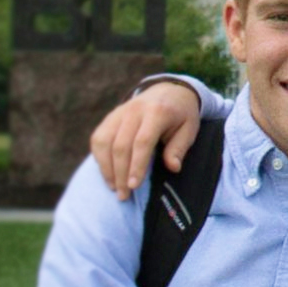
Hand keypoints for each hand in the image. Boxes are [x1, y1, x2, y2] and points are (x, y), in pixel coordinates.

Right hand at [89, 80, 204, 198]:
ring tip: (114, 188)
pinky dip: (99, 157)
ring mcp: (119, 112)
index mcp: (157, 112)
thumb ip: (179, 148)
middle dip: (120, 173)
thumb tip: (173, 168)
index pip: (142, 141)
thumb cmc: (181, 116)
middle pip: (121, 145)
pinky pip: (98, 138)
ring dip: (106, 168)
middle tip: (123, 195)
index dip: (137, 165)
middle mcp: (134, 110)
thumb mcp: (189, 129)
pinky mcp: (110, 117)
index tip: (134, 186)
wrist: (167, 91)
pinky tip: (107, 173)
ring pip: (105, 141)